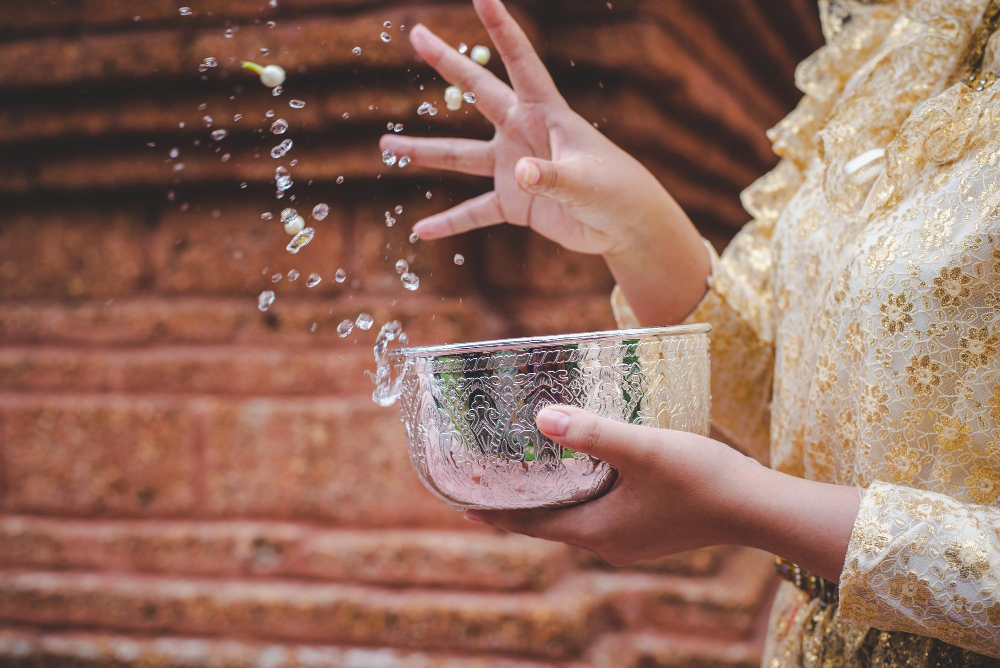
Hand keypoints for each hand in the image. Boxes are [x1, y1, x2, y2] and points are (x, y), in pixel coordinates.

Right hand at [380, 0, 710, 323]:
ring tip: (385, 148)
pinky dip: (449, 223)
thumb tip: (519, 173)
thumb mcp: (586, 184)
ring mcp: (514, 167)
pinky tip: (421, 231)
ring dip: (424, 153)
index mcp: (547, 114)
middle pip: (478, 93)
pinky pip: (473, 211)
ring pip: (460, 156)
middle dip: (447, 63)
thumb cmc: (615, 192)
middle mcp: (523, 133)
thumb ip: (554, 177)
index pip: (522, 63)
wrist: (625, 226)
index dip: (501, 29)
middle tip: (416, 34)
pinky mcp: (513, 202)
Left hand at [468, 406, 861, 579]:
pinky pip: (597, 513)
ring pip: (572, 517)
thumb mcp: (645, 449)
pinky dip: (576, 495)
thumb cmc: (702, 478)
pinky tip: (580, 471)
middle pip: (545, 522)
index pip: (528, 524)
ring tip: (523, 469)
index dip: (492, 510)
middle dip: (514, 502)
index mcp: (597, 530)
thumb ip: (594, 432)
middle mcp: (607, 542)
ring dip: (546, 497)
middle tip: (484, 476)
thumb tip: (542, 418)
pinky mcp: (647, 529)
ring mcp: (629, 539)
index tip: (458, 496)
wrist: (757, 507)